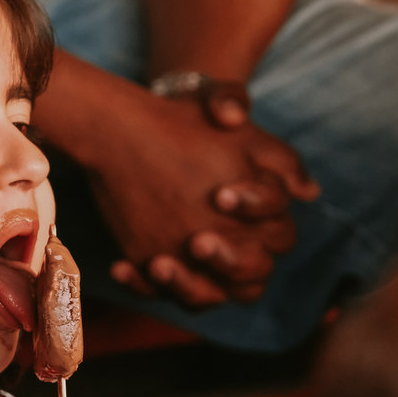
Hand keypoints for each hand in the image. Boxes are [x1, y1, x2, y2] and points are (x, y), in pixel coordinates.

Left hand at [89, 94, 316, 306]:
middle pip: (256, 268)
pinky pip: (168, 295)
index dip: (254, 206)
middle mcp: (247, 239)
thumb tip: (234, 116)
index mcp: (267, 202)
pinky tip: (121, 265)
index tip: (221, 194)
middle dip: (229, 260)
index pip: (277, 215)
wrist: (148, 133)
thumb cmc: (190, 119)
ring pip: (216, 293)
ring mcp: (210, 261)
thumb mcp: (208, 101)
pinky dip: (144, 285)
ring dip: (189, 285)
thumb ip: (227, 100)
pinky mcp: (177, 272)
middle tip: (198, 241)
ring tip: (159, 264)